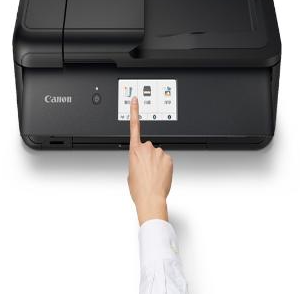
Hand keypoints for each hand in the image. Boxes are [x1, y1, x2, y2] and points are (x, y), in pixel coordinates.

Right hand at [127, 96, 172, 224]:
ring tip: (153, 175)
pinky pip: (166, 160)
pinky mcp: (169, 158)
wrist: (150, 198)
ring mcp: (159, 152)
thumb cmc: (139, 189)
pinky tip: (160, 175)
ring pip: (158, 154)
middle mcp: (147, 148)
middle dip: (148, 156)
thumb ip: (135, 160)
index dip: (135, 111)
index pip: (134, 126)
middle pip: (148, 147)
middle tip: (146, 170)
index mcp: (134, 150)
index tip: (135, 100)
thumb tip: (141, 161)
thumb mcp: (130, 172)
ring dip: (156, 162)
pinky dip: (164, 166)